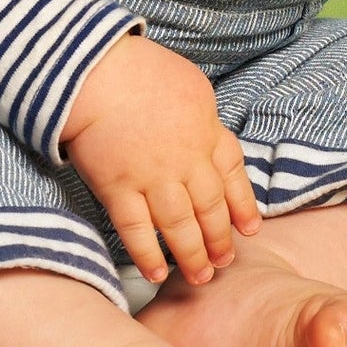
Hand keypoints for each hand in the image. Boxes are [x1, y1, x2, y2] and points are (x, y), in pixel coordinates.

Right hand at [61, 32, 262, 284]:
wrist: (97, 71)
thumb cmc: (141, 70)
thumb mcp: (192, 85)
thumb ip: (204, 117)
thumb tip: (209, 135)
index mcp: (207, 133)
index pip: (232, 175)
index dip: (242, 205)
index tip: (248, 228)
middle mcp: (186, 162)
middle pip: (210, 208)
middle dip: (220, 239)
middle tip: (224, 262)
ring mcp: (153, 179)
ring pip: (180, 227)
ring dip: (193, 255)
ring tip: (201, 277)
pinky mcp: (118, 189)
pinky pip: (136, 231)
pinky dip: (147, 255)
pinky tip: (156, 273)